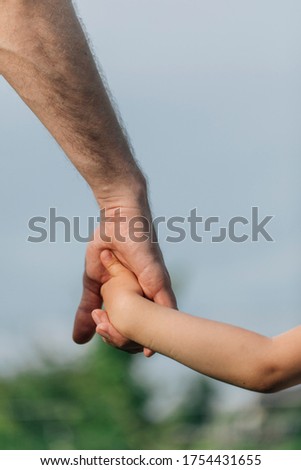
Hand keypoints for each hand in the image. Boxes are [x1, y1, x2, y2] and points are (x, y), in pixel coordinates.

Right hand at [72, 197, 176, 355]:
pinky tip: (150, 346)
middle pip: (145, 335)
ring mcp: (157, 289)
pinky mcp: (159, 279)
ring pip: (155, 327)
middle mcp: (151, 298)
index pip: (132, 331)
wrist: (116, 218)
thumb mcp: (93, 283)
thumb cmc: (108, 247)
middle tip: (103, 333)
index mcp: (137, 300)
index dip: (116, 339)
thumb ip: (88, 309)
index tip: (99, 332)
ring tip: (109, 331)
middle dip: (124, 343)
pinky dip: (157, 327)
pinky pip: (164, 307)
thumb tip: (79, 340)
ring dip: (134, 338)